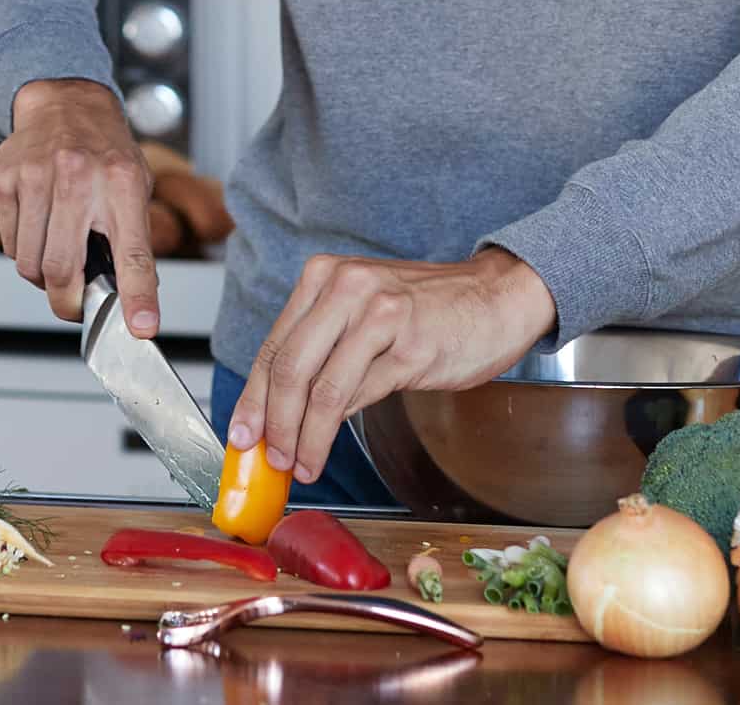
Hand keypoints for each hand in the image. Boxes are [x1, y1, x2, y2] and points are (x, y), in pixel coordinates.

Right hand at [0, 79, 159, 336]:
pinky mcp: (5, 179)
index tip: (142, 328)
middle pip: (63, 269)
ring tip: (58, 257)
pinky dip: (23, 252)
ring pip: (29, 264)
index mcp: (124, 183)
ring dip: (42, 278)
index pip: (134, 253)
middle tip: (75, 306)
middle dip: (68, 302)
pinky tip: (39, 230)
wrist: (65, 103)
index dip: (137, 296)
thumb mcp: (135, 187)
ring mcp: (36, 177)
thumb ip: (131, 240)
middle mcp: (79, 178)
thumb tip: (131, 301)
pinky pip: (9, 244)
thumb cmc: (106, 154)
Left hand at [228, 249, 556, 481]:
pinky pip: (357, 397)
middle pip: (289, 367)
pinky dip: (332, 433)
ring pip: (320, 389)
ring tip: (298, 464)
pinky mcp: (409, 347)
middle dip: (271, 423)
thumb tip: (277, 409)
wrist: (498, 296)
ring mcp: (380, 315)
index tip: (241, 434)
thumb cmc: (430, 309)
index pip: (274, 345)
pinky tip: (324, 450)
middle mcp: (348, 288)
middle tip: (266, 459)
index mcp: (326, 275)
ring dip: (301, 437)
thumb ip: (322, 346)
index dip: (253, 397)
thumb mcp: (364, 311)